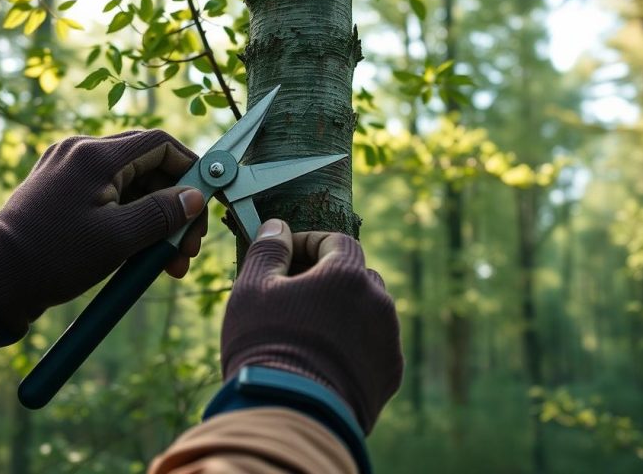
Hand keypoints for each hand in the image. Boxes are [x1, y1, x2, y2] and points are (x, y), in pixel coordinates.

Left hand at [0, 130, 207, 337]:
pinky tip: (141, 255)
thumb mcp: (119, 240)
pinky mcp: (61, 188)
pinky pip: (109, 195)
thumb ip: (162, 213)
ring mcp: (68, 168)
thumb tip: (195, 197)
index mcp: (95, 155)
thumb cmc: (54, 258)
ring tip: (167, 263)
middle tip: (186, 248)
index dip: (191, 170)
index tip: (207, 202)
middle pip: (148, 166)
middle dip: (175, 205)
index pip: (161, 144)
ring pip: (131, 185)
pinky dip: (130, 220)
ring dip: (154, 218)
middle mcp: (80, 151)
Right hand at [220, 219, 402, 432]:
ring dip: (343, 313)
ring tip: (307, 332)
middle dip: (329, 278)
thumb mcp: (252, 290)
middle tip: (293, 294)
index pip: (336, 241)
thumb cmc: (266, 345)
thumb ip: (268, 250)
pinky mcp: (389, 375)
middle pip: (357, 275)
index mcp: (348, 274)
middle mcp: (378, 302)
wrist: (290, 416)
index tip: (286, 255)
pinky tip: (323, 361)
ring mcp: (389, 340)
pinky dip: (354, 346)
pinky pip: (373, 347)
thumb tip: (277, 227)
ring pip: (368, 312)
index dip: (309, 243)